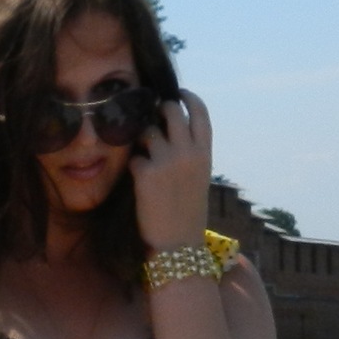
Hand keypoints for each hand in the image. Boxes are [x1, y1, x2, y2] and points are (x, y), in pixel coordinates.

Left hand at [131, 89, 213, 251]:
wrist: (179, 246)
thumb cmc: (188, 213)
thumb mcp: (199, 178)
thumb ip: (191, 152)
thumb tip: (173, 128)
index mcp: (205, 153)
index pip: (200, 112)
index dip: (188, 97)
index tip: (178, 92)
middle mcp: (188, 152)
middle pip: (171, 110)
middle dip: (159, 111)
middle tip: (152, 118)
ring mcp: (167, 161)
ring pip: (146, 131)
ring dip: (142, 140)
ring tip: (146, 159)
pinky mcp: (145, 173)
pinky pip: (133, 157)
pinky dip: (134, 167)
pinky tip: (140, 183)